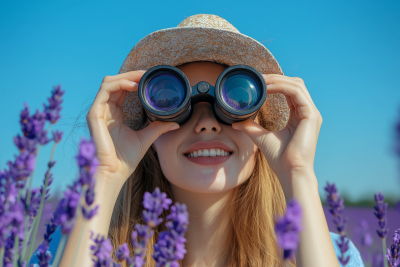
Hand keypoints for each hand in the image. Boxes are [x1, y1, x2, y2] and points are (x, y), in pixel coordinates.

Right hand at [86, 71, 179, 185]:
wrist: (114, 173)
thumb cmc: (125, 159)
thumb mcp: (146, 138)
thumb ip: (158, 128)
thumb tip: (175, 123)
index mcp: (115, 114)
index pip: (122, 89)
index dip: (135, 80)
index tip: (150, 78)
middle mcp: (105, 110)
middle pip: (115, 82)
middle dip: (132, 75)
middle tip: (148, 74)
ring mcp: (99, 111)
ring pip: (109, 82)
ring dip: (126, 76)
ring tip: (142, 78)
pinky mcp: (95, 114)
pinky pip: (105, 91)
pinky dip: (119, 84)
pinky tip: (133, 85)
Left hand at [232, 74, 321, 195]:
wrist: (290, 171)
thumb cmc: (279, 158)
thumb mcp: (260, 137)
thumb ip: (250, 127)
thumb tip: (235, 122)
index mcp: (299, 116)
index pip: (289, 92)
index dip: (275, 83)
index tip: (258, 82)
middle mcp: (307, 113)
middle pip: (295, 84)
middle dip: (276, 78)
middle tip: (258, 78)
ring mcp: (311, 113)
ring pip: (297, 85)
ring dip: (278, 79)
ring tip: (261, 81)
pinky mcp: (311, 115)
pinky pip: (296, 92)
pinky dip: (281, 86)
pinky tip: (268, 88)